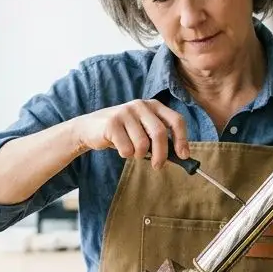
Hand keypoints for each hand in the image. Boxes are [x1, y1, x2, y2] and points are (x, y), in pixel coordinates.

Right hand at [72, 99, 189, 167]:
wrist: (89, 128)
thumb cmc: (122, 132)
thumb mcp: (143, 129)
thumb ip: (160, 138)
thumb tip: (182, 156)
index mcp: (153, 105)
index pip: (176, 120)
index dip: (182, 139)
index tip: (184, 155)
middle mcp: (141, 105)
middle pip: (160, 133)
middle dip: (161, 155)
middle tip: (157, 166)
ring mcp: (125, 112)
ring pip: (142, 144)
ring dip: (138, 155)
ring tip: (131, 151)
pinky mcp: (112, 123)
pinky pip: (127, 149)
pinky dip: (125, 155)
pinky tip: (118, 147)